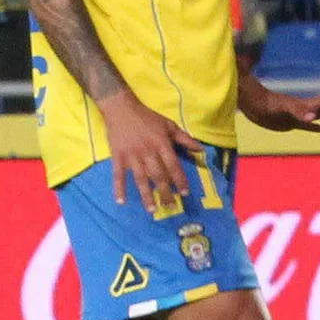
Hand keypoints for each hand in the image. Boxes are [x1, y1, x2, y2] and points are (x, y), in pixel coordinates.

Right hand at [97, 93, 204, 211]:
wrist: (121, 109)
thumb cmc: (148, 118)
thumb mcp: (169, 125)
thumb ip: (185, 139)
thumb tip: (202, 150)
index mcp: (161, 144)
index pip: (173, 165)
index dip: (180, 180)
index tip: (185, 193)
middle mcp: (147, 152)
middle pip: (158, 175)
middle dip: (165, 192)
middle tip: (171, 207)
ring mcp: (131, 156)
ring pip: (140, 179)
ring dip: (146, 195)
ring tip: (152, 210)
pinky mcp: (117, 157)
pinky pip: (118, 175)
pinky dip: (118, 188)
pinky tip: (121, 202)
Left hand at [239, 85, 319, 131]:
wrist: (251, 103)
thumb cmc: (265, 105)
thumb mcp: (282, 110)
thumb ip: (298, 113)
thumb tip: (314, 119)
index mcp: (308, 105)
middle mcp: (307, 109)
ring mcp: (299, 115)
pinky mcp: (290, 122)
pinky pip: (308, 124)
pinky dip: (317, 127)